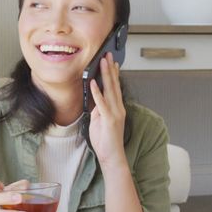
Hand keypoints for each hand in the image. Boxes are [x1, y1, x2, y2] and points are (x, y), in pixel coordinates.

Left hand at [88, 52, 126, 169]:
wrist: (111, 156)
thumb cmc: (105, 141)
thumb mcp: (99, 120)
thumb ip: (98, 109)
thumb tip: (94, 98)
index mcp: (117, 108)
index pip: (115, 87)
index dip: (113, 73)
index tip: (111, 61)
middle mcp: (118, 108)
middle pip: (113, 84)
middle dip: (109, 68)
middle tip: (107, 55)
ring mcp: (115, 113)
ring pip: (110, 90)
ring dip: (105, 75)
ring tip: (102, 62)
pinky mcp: (109, 120)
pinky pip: (102, 103)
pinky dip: (97, 92)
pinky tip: (93, 83)